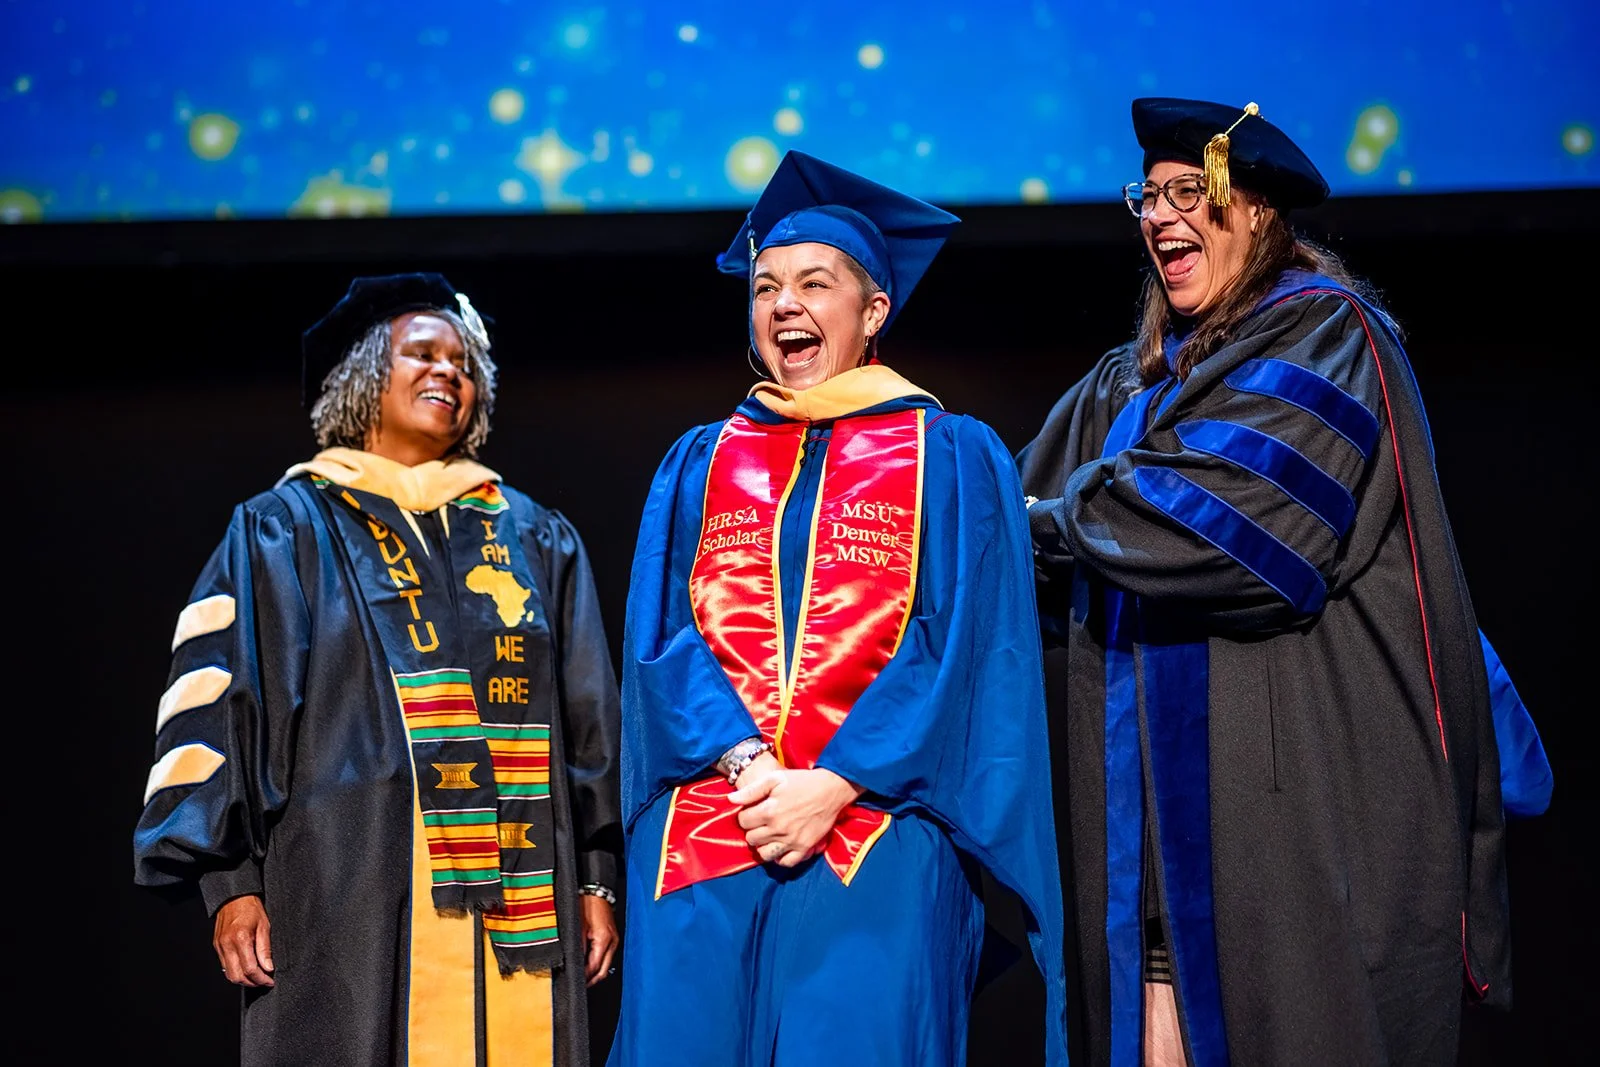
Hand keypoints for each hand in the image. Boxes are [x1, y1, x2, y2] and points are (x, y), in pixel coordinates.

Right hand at [214, 894, 274, 986]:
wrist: (233, 897)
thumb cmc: (250, 908)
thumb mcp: (264, 926)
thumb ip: (265, 949)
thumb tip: (268, 967)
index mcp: (240, 939)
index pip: (250, 969)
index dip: (261, 979)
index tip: (269, 981)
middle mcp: (227, 945)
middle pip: (237, 976)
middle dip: (252, 983)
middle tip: (264, 981)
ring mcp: (219, 947)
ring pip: (229, 974)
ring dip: (243, 979)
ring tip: (256, 977)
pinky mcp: (216, 947)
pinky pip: (224, 966)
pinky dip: (235, 971)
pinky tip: (245, 968)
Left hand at [580, 894, 618, 987]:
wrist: (597, 892)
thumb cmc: (588, 904)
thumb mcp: (578, 927)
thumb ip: (578, 948)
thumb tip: (575, 964)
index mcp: (604, 940)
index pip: (594, 967)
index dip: (585, 977)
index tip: (576, 982)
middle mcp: (612, 942)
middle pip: (603, 970)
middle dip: (592, 980)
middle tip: (581, 985)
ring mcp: (614, 940)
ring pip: (606, 964)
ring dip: (595, 971)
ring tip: (583, 977)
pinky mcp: (612, 937)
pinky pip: (606, 955)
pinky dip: (598, 962)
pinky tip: (589, 963)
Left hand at [729, 765, 863, 867]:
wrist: (831, 789)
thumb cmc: (802, 781)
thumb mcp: (775, 779)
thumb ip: (752, 790)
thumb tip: (731, 800)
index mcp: (769, 810)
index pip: (743, 822)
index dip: (745, 816)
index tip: (753, 811)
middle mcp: (778, 828)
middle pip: (752, 839)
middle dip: (752, 830)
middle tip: (761, 823)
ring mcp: (792, 840)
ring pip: (765, 854)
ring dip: (763, 846)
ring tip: (768, 836)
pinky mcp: (805, 847)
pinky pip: (786, 862)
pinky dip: (780, 858)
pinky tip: (780, 847)